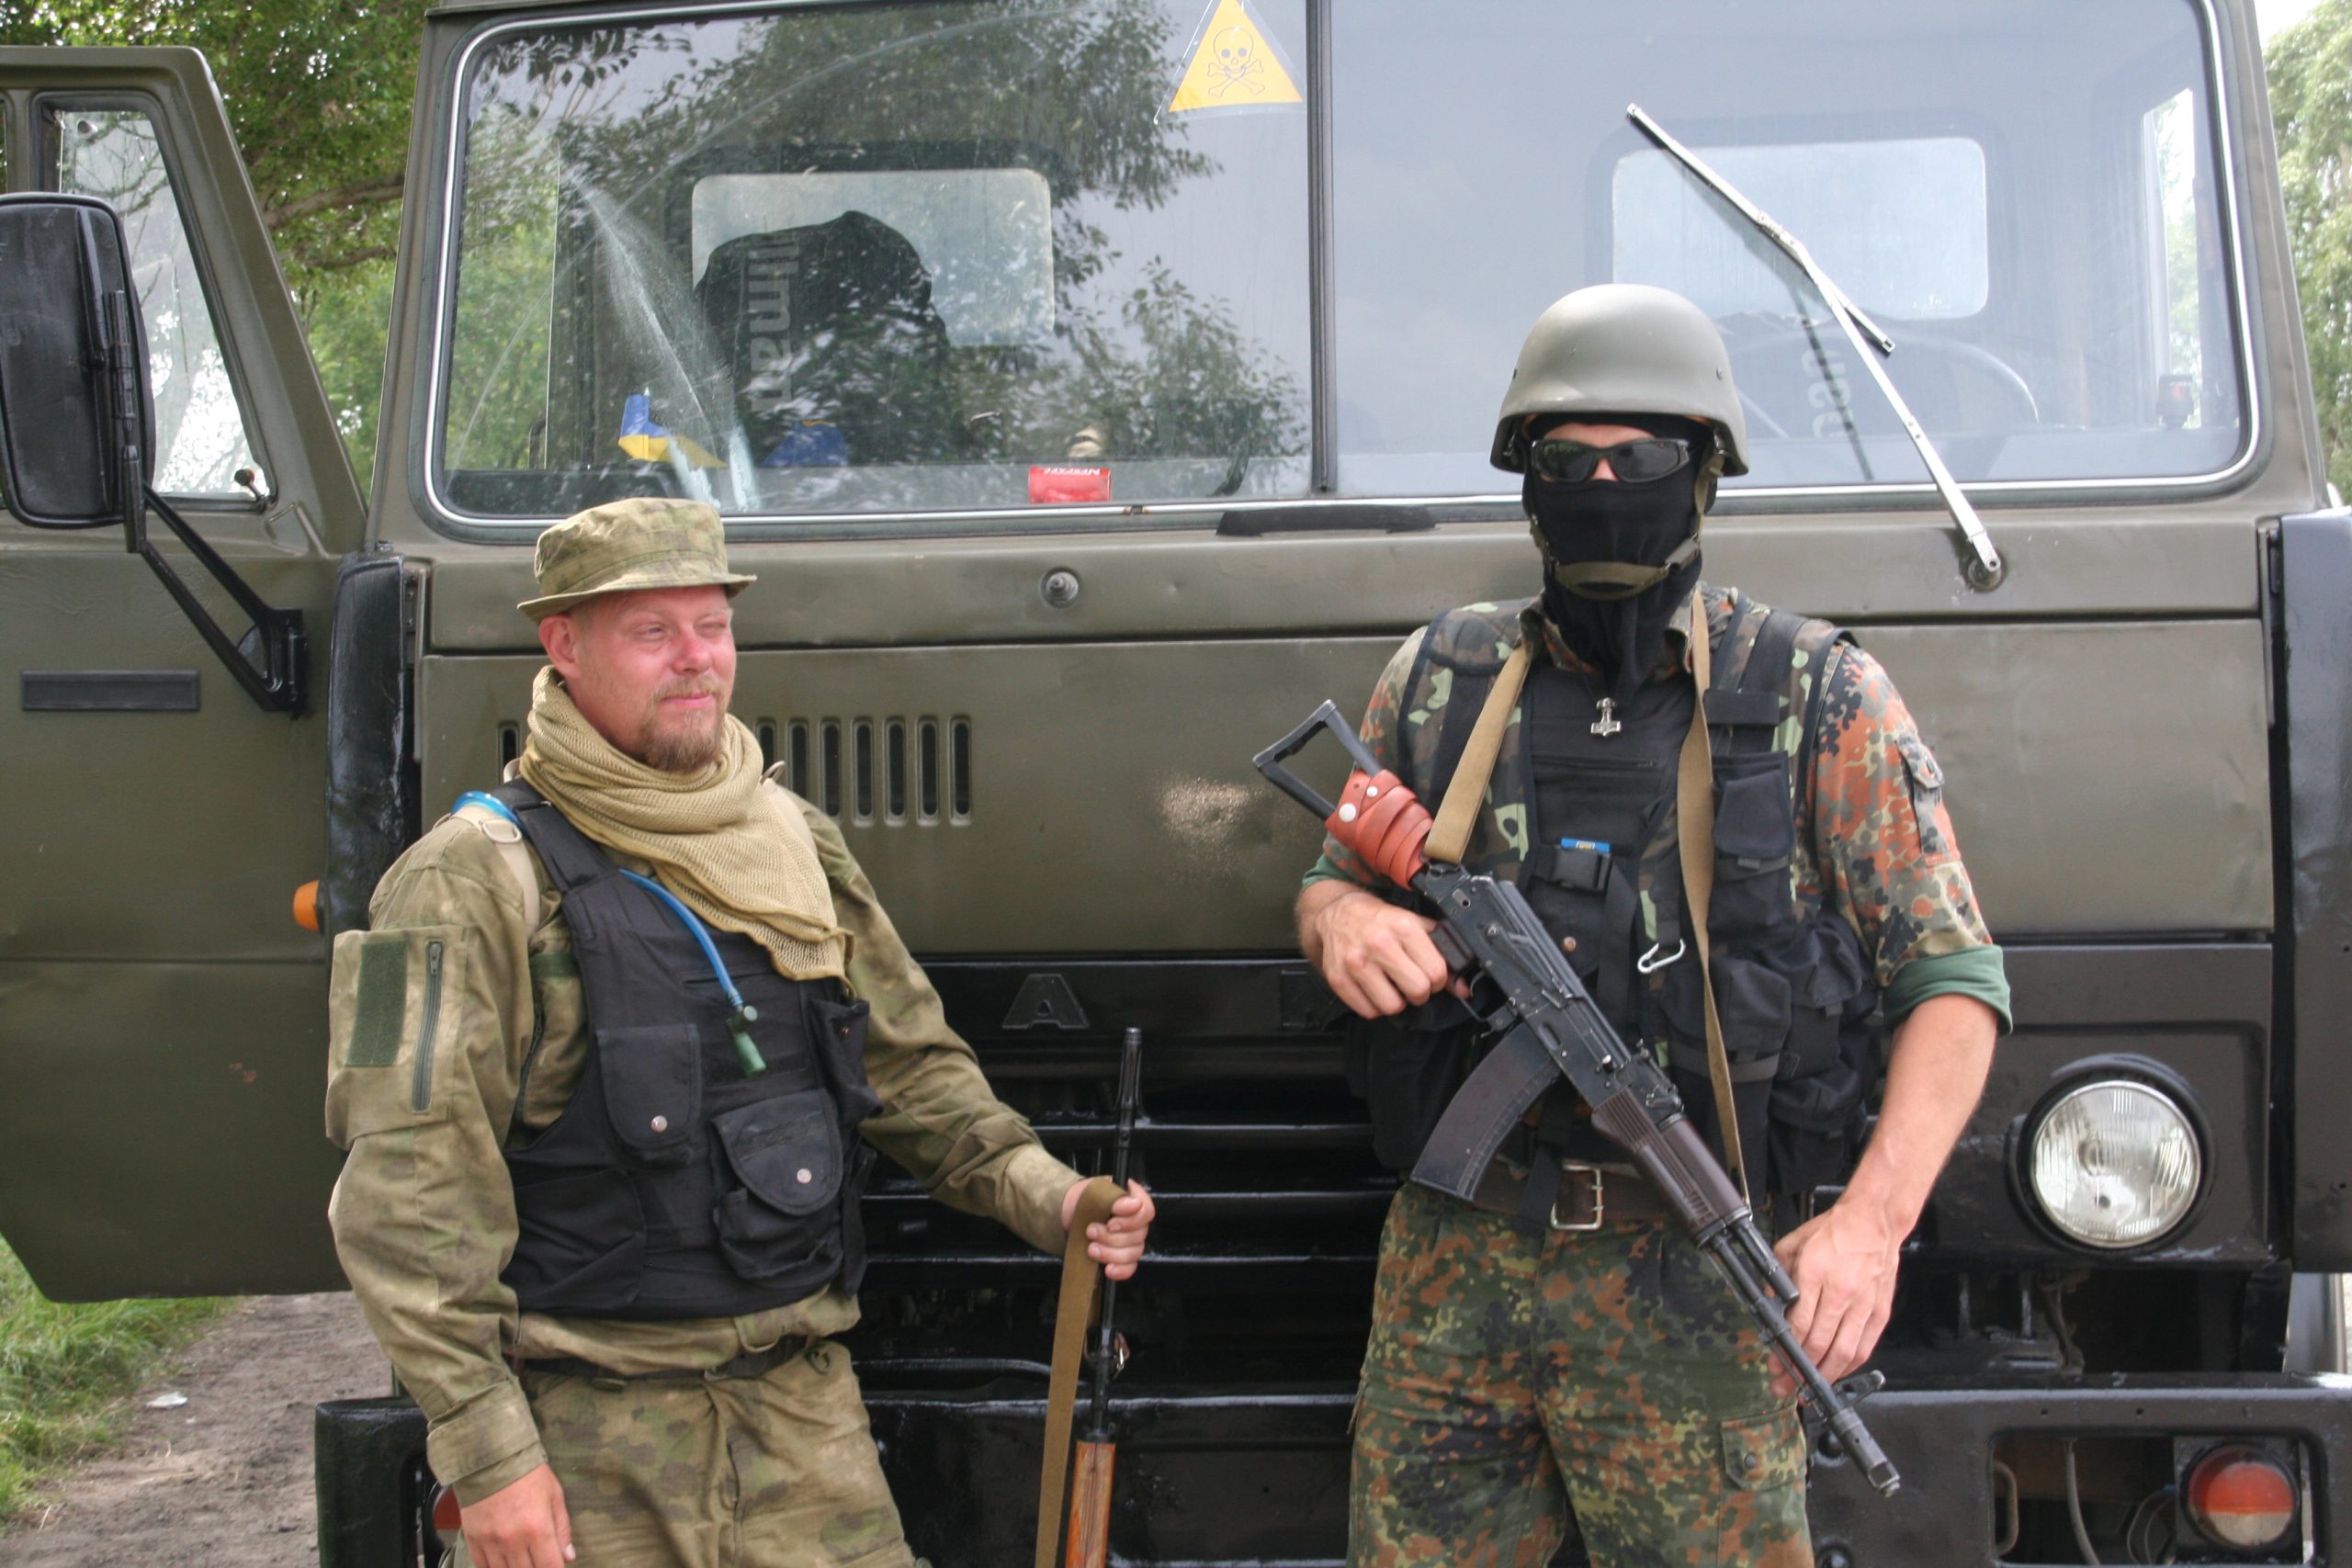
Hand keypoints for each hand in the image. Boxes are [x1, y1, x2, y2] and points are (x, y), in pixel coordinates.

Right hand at [460, 1462, 573, 1567]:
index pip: (550, 1567)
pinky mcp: (472, 1539)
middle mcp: (513, 1540)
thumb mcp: (554, 1496)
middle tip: (539, 1559)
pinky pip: (482, 1566)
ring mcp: (490, 1542)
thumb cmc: (529, 1474)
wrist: (491, 1458)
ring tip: (522, 1559)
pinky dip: (493, 1567)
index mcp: (537, 1528)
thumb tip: (568, 1557)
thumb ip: (562, 1529)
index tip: (556, 1566)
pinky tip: (503, 1560)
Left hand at [1062, 1178, 1155, 1279]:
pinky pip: (1129, 1268)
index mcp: (1133, 1202)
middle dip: (1111, 1237)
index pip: (1146, 1211)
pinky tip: (1107, 1269)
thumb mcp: (1094, 1191)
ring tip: (1091, 1249)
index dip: (1131, 1221)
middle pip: (1138, 1235)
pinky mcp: (1122, 1260)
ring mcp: (1130, 1243)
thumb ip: (1115, 1198)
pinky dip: (1120, 1270)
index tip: (1110, 1223)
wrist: (1067, 1215)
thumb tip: (1135, 1204)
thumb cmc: (1082, 1200)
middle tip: (1091, 1232)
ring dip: (1111, 1253)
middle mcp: (1136, 1223)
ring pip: (1133, 1253)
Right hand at [1305, 886, 1458, 1018]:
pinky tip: (1374, 988)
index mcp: (1403, 927)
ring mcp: (1356, 962)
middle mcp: (1379, 944)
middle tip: (1412, 982)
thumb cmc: (1380, 920)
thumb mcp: (1414, 925)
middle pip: (1417, 991)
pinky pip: (1368, 1011)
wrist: (1338, 913)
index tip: (1429, 974)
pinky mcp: (1338, 979)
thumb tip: (1463, 988)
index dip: (1438, 979)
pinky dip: (1375, 1006)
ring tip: (1392, 985)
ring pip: (1392, 1006)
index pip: (1436, 972)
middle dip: (1419, 992)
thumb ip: (1441, 953)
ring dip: (1396, 1001)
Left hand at [1769, 1196, 1902, 1397]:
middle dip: (1799, 1370)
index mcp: (1814, 1273)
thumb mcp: (1791, 1245)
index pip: (1798, 1323)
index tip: (1775, 1365)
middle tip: (1785, 1385)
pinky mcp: (1879, 1312)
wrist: (1872, 1222)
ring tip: (1809, 1390)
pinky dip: (1849, 1366)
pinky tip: (1835, 1374)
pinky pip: (1864, 1348)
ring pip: (1843, 1352)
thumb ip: (1777, 1278)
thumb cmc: (1831, 1232)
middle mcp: (1840, 1291)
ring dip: (1824, 1375)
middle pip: (1818, 1342)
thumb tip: (1768, 1307)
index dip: (1785, 1350)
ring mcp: (1863, 1304)